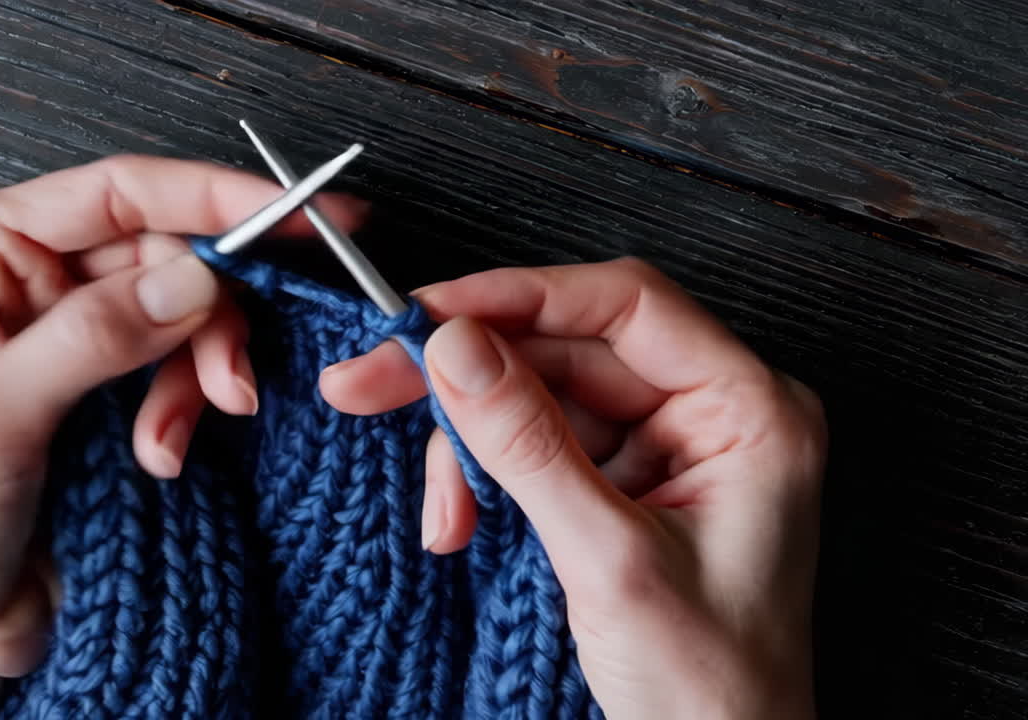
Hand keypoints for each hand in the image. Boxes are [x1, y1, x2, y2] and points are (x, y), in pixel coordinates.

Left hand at [0, 155, 364, 718]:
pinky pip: (187, 374)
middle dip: (211, 318)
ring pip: (188, 316)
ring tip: (169, 442)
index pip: (119, 194)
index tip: (294, 216)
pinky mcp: (115, 396)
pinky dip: (192, 411)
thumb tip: (193, 278)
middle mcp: (35, 282)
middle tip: (227, 383)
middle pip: (169, 255)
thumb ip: (95, 335)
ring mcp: (81, 340)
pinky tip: (163, 458)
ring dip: (198, 378)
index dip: (213, 197)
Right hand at [320, 260, 825, 719]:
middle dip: (468, 376)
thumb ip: (528, 446)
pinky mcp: (621, 487)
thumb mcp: (608, 561)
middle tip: (370, 382)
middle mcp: (707, 414)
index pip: (625, 306)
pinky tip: (458, 523)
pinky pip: (535, 449)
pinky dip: (484, 481)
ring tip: (442, 513)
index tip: (428, 314)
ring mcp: (662, 450)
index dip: (519, 297)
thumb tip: (456, 348)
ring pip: (538, 398)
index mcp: (749, 411)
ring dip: (469, 447)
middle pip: (566, 350)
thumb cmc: (709, 689)